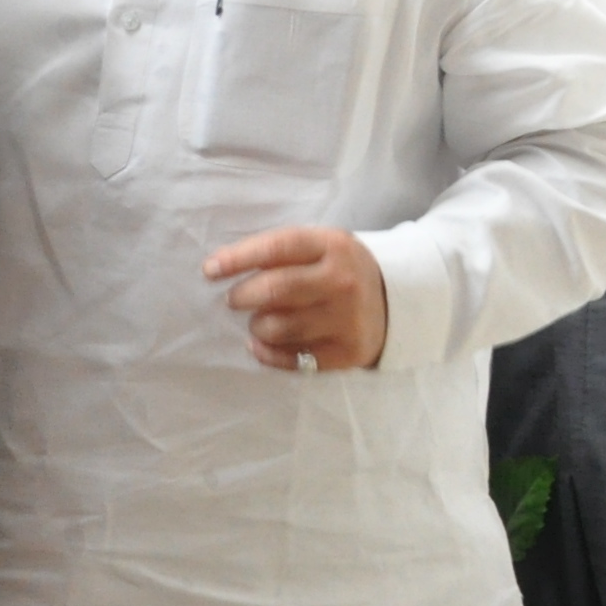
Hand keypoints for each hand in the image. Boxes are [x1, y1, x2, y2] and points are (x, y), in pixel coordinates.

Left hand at [206, 225, 388, 371]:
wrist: (396, 300)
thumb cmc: (338, 269)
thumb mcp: (319, 247)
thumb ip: (278, 253)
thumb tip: (219, 266)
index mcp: (332, 246)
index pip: (277, 248)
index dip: (237, 259)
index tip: (209, 270)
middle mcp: (342, 282)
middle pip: (275, 290)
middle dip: (242, 296)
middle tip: (234, 300)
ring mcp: (347, 319)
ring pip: (279, 327)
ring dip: (257, 326)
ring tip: (259, 321)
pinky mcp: (347, 352)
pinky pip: (292, 359)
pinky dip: (267, 353)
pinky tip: (261, 345)